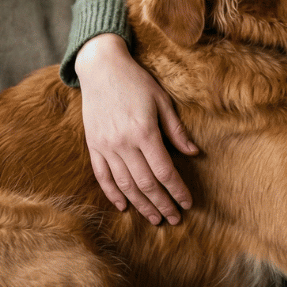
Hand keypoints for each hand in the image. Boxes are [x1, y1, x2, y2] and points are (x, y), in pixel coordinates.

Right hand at [74, 33, 198, 223]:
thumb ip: (176, 130)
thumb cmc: (136, 81)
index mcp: (144, 131)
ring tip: (155, 219)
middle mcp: (123, 143)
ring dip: (141, 205)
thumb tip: (194, 153)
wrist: (100, 67)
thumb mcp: (162, 100)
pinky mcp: (93, 145)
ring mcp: (105, 146)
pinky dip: (113, 194)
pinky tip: (124, 206)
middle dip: (162, 204)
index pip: (164, 171)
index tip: (188, 203)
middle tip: (174, 219)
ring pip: (124, 185)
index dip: (177, 190)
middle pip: (145, 183)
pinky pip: (102, 176)